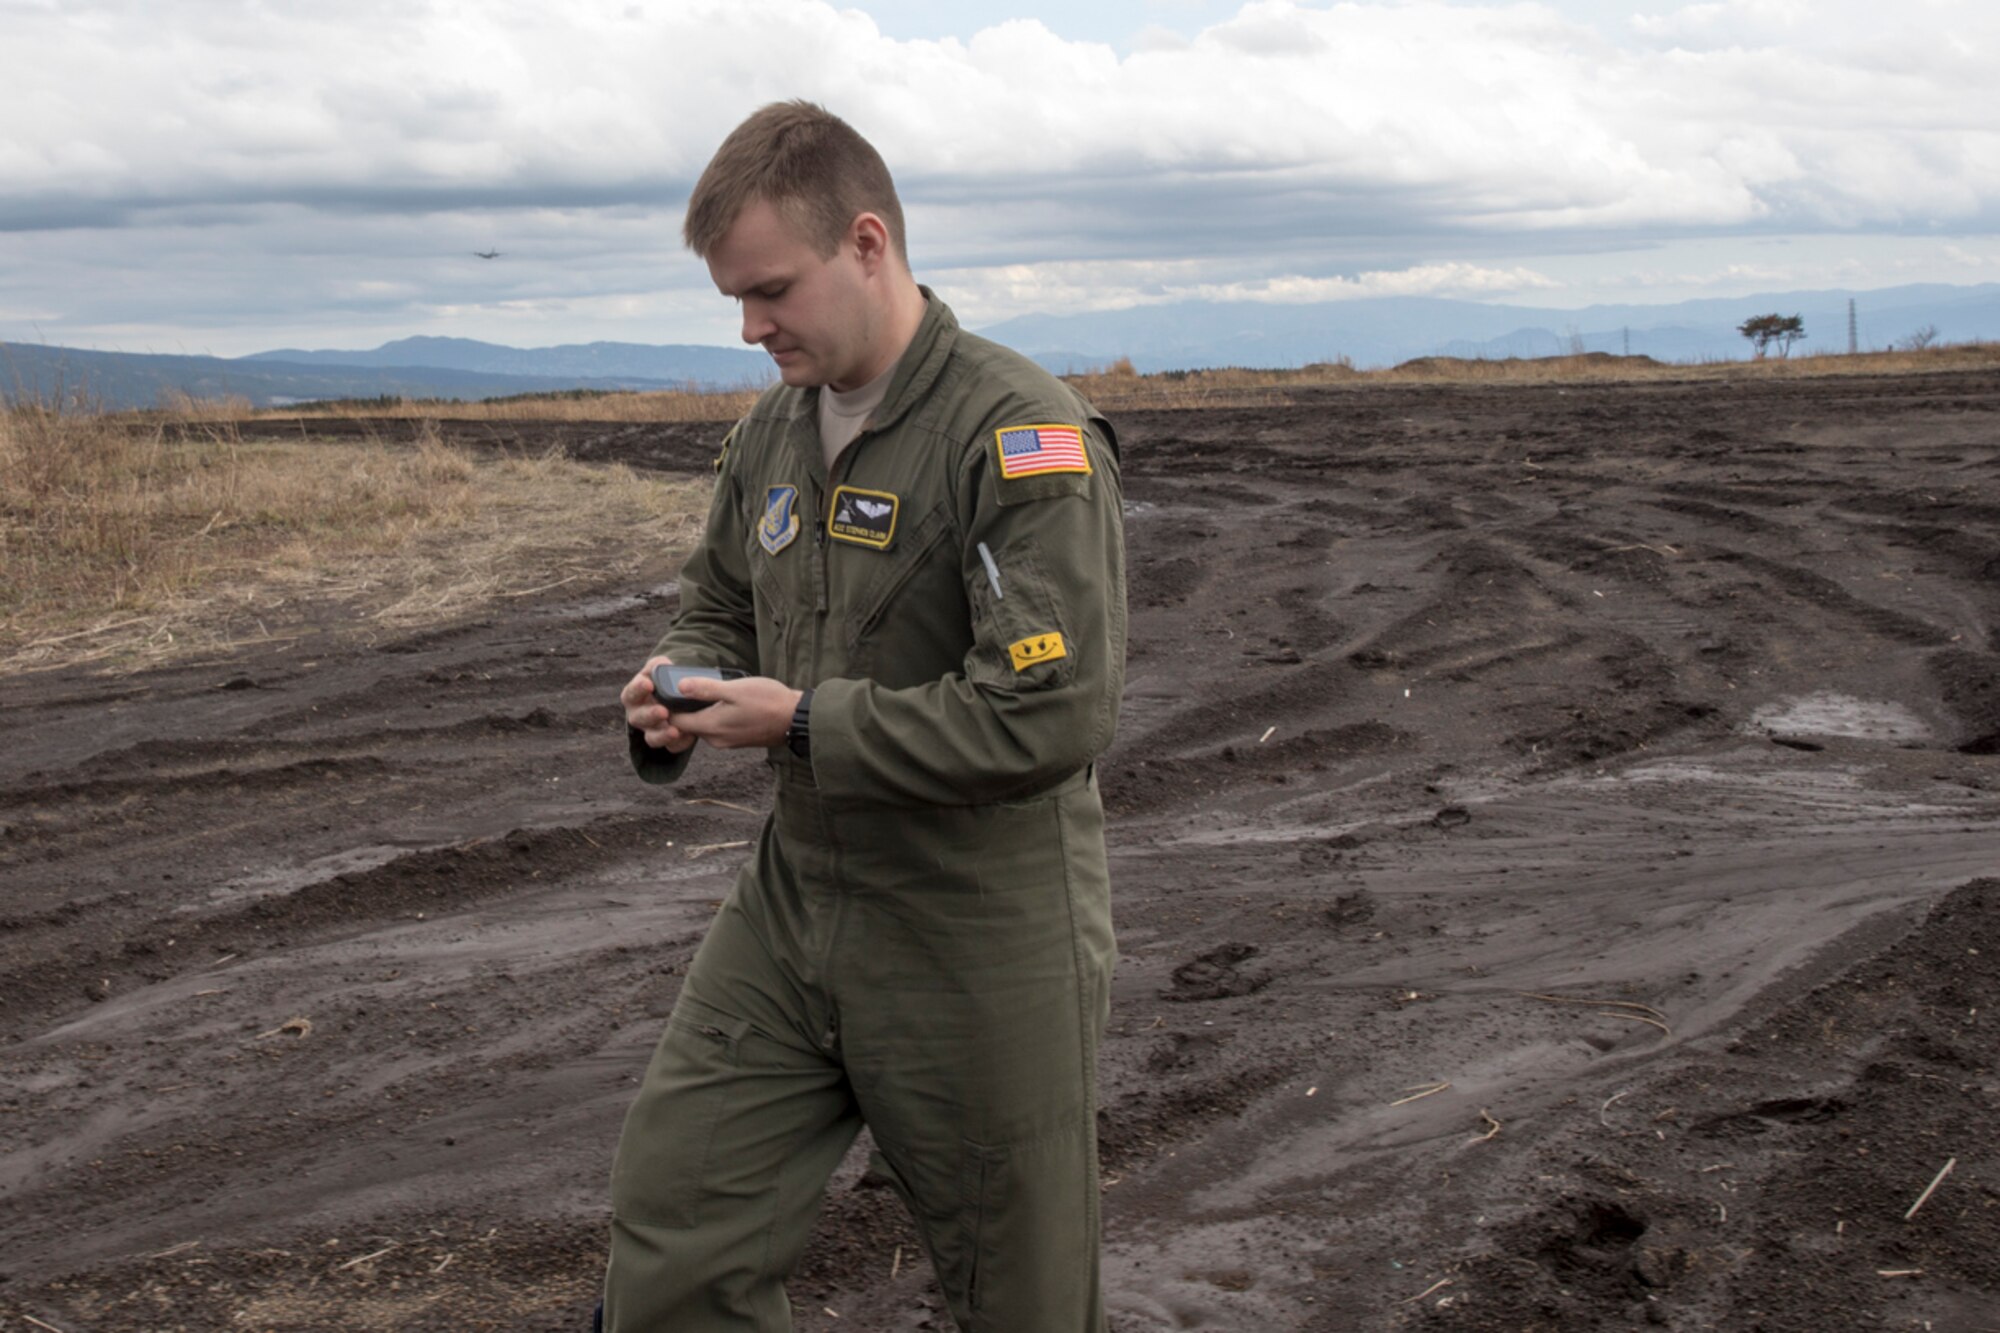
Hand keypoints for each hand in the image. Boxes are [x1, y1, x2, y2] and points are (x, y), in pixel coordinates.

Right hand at [621, 655, 695, 752]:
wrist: (675, 695)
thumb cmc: (661, 680)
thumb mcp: (659, 668)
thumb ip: (659, 665)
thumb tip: (664, 665)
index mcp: (633, 696)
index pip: (631, 693)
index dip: (638, 689)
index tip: (648, 684)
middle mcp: (638, 716)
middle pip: (638, 719)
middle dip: (650, 715)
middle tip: (663, 711)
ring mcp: (651, 731)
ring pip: (652, 738)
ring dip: (662, 735)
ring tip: (675, 731)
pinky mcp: (666, 741)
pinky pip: (671, 747)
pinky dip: (680, 743)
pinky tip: (690, 736)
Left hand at [668, 674, 802, 750]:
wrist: (796, 719)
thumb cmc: (768, 701)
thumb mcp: (735, 689)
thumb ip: (706, 689)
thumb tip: (679, 686)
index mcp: (711, 726)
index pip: (675, 721)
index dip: (666, 707)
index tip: (665, 690)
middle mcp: (715, 739)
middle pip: (687, 725)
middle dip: (680, 708)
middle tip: (678, 686)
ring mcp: (727, 741)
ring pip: (702, 726)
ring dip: (697, 711)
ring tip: (698, 691)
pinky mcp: (737, 740)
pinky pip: (715, 728)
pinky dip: (711, 716)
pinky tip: (719, 701)